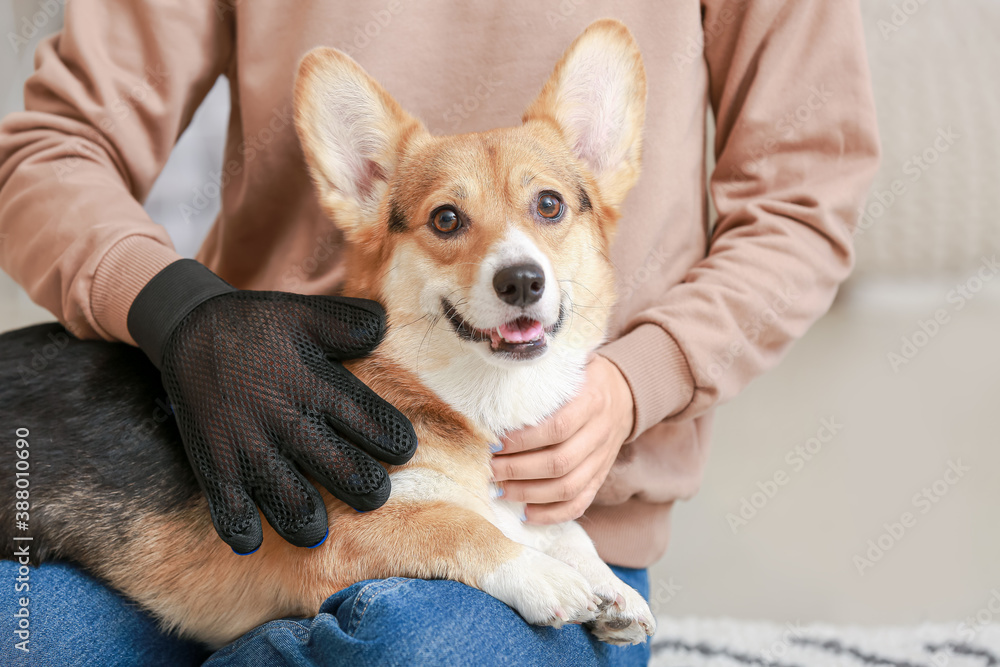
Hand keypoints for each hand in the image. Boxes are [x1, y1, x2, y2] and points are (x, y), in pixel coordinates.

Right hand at [129, 261, 416, 553]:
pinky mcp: (215, 468)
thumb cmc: (259, 327)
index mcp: (315, 386)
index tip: (401, 449)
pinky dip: (247, 534)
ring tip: (321, 524)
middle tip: (372, 490)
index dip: (396, 443)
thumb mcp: (306, 313)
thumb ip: (351, 325)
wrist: (188, 330)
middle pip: (346, 475)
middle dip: (369, 490)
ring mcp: (248, 450)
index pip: (373, 425)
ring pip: (295, 510)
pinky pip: (233, 519)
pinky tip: (258, 535)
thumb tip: (386, 331)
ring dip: (314, 524)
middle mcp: (286, 423)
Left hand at [490, 355, 634, 523]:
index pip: (557, 427)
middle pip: (559, 462)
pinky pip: (580, 503)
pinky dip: (553, 514)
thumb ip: (546, 368)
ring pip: (568, 487)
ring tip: (501, 490)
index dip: (524, 439)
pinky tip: (527, 513)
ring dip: (530, 493)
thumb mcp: (574, 363)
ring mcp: (602, 459)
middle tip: (490, 469)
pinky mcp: (600, 477)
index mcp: (591, 401)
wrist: (627, 393)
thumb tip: (505, 365)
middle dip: (519, 469)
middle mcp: (600, 433)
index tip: (496, 442)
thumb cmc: (587, 377)